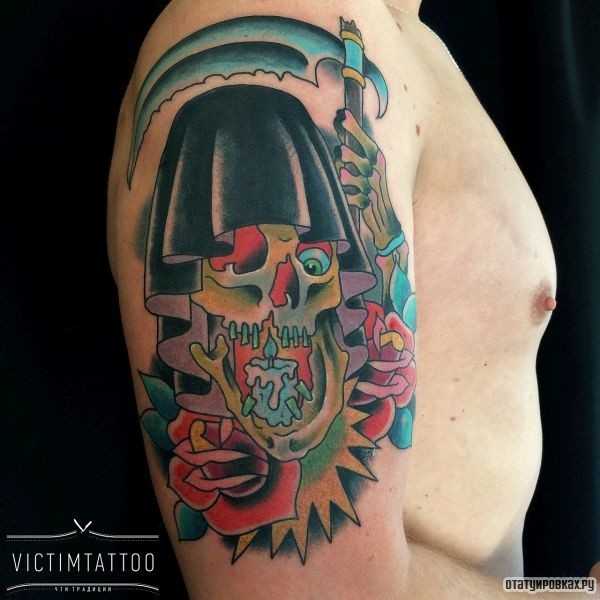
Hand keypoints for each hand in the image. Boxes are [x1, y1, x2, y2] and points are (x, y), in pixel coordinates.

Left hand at [334, 109, 402, 250]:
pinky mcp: (366, 203)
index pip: (366, 141)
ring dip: (348, 175)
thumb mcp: (369, 167)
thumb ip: (355, 150)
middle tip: (340, 151)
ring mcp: (371, 188)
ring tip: (343, 173)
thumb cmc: (373, 188)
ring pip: (357, 178)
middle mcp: (375, 172)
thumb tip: (339, 127)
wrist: (385, 217)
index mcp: (377, 159)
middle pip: (362, 158)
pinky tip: (348, 196)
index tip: (342, 115)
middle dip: (351, 153)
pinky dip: (350, 197)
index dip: (354, 129)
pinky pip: (355, 199)